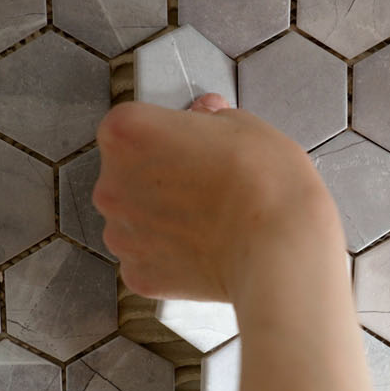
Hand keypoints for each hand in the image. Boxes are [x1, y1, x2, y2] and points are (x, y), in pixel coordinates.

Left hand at [93, 93, 342, 302]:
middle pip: (125, 174)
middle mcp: (110, 183)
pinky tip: (202, 248)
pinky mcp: (136, 274)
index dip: (162, 135)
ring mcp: (119, 233)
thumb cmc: (264, 184)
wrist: (278, 248)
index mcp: (127, 132)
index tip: (186, 145)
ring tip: (206, 219)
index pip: (128, 126)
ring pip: (134, 219)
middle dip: (156, 177)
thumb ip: (210, 118)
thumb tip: (205, 117)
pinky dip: (168, 255)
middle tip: (202, 183)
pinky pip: (146, 258)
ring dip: (159, 218)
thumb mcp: (244, 125)